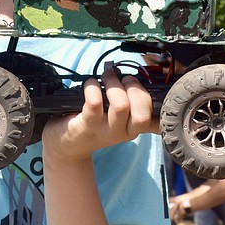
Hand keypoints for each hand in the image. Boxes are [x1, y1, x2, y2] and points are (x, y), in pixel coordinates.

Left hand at [42, 69, 157, 161]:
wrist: (65, 146)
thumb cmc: (93, 126)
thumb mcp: (118, 121)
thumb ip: (132, 108)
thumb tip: (142, 83)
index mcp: (133, 129)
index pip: (157, 121)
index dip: (159, 105)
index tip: (149, 87)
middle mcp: (123, 132)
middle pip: (143, 113)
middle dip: (135, 88)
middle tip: (123, 79)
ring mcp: (104, 130)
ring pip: (121, 106)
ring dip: (113, 85)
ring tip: (106, 78)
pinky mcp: (86, 125)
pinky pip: (94, 103)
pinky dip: (92, 88)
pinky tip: (90, 84)